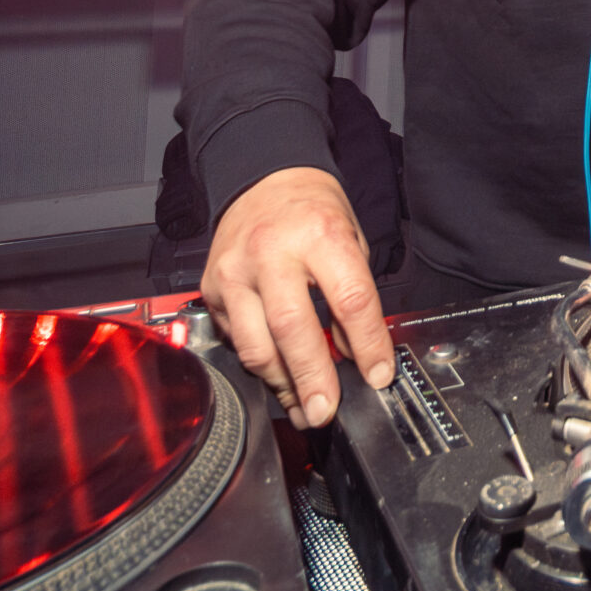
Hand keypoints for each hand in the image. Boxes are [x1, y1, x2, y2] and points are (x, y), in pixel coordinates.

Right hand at [200, 165, 393, 428]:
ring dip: (281, 384)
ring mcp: (236, 272)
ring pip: (255, 344)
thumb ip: (353, 294)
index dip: (368, 343)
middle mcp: (273, 252)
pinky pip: (235, 339)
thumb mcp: (350, 239)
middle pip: (293, 327)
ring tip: (301, 405)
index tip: (378, 375)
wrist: (262, 179)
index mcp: (319, 234)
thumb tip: (358, 355)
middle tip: (325, 411)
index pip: (350, 298)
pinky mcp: (212, 289)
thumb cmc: (312, 211)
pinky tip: (276, 375)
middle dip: (312, 379)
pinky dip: (258, 364)